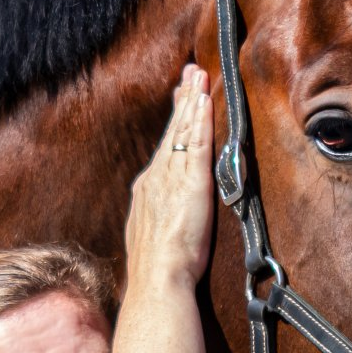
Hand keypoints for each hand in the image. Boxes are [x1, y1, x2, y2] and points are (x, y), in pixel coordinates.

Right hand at [124, 65, 214, 289]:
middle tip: (190, 73)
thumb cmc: (158, 271)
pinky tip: (203, 99)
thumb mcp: (152, 238)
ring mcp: (172, 178)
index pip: (165, 149)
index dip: (174, 124)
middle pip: (173, 132)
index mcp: (148, 191)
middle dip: (183, 100)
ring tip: (198, 75)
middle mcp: (156, 178)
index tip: (181, 102)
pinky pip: (197, 143)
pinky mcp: (191, 183)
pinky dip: (200, 119)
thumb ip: (157, 220)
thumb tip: (161, 219)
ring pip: (184, 131)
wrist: (158, 279)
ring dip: (192, 100)